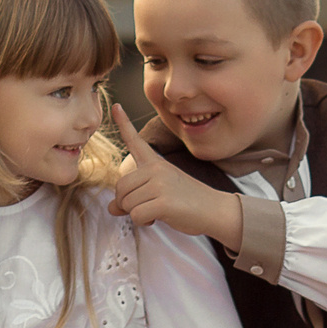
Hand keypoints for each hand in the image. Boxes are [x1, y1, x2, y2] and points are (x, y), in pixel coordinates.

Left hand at [109, 108, 241, 244]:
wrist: (215, 210)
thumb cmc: (187, 201)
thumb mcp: (159, 193)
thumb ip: (133, 197)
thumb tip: (111, 207)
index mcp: (155, 162)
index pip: (135, 141)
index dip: (123, 123)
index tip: (115, 106)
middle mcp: (156, 169)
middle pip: (120, 188)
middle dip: (127, 203)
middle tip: (146, 207)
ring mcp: (160, 184)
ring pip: (127, 203)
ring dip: (137, 213)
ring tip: (157, 211)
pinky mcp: (163, 202)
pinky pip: (137, 215)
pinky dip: (144, 222)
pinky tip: (158, 218)